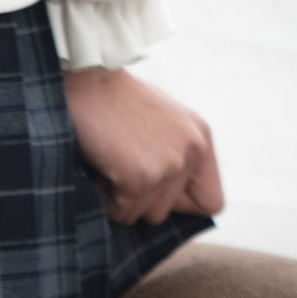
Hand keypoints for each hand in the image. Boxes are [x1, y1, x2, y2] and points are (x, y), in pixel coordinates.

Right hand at [63, 66, 224, 226]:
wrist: (85, 83)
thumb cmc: (114, 104)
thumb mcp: (162, 126)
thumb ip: (175, 158)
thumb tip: (168, 204)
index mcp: (201, 137)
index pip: (211, 201)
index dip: (181, 203)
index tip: (155, 188)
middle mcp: (193, 150)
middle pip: (168, 211)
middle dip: (139, 198)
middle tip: (122, 162)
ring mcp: (170, 164)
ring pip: (145, 214)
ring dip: (120, 197)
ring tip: (112, 161)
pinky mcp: (142, 177)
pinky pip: (122, 214)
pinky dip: (104, 198)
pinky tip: (101, 167)